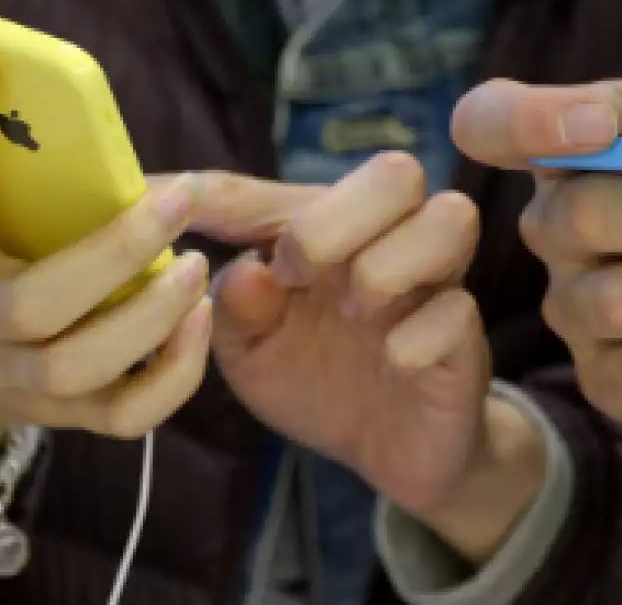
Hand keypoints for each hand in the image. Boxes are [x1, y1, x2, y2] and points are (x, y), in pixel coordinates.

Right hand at [0, 42, 212, 466]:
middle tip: (182, 196)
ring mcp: (12, 379)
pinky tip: (199, 318)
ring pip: (80, 371)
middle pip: (33, 306)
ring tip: (195, 264)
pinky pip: (124, 415)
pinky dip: (174, 377)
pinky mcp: (61, 413)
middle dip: (115, 251)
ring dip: (151, 318)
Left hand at [204, 152, 544, 561]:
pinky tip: (392, 363)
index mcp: (324, 233)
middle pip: (396, 170)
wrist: (390, 450)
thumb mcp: (253, 353)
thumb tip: (245, 271)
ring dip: (388, 263)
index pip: (262, 193)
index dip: (203, 191)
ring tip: (354, 311)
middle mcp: (387, 240)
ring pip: (449, 217)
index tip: (156, 197)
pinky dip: (416, 338)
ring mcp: (434, 284)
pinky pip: (458, 311)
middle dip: (336, 217)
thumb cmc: (316, 381)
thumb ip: (235, 311)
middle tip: (298, 273)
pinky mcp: (465, 338)